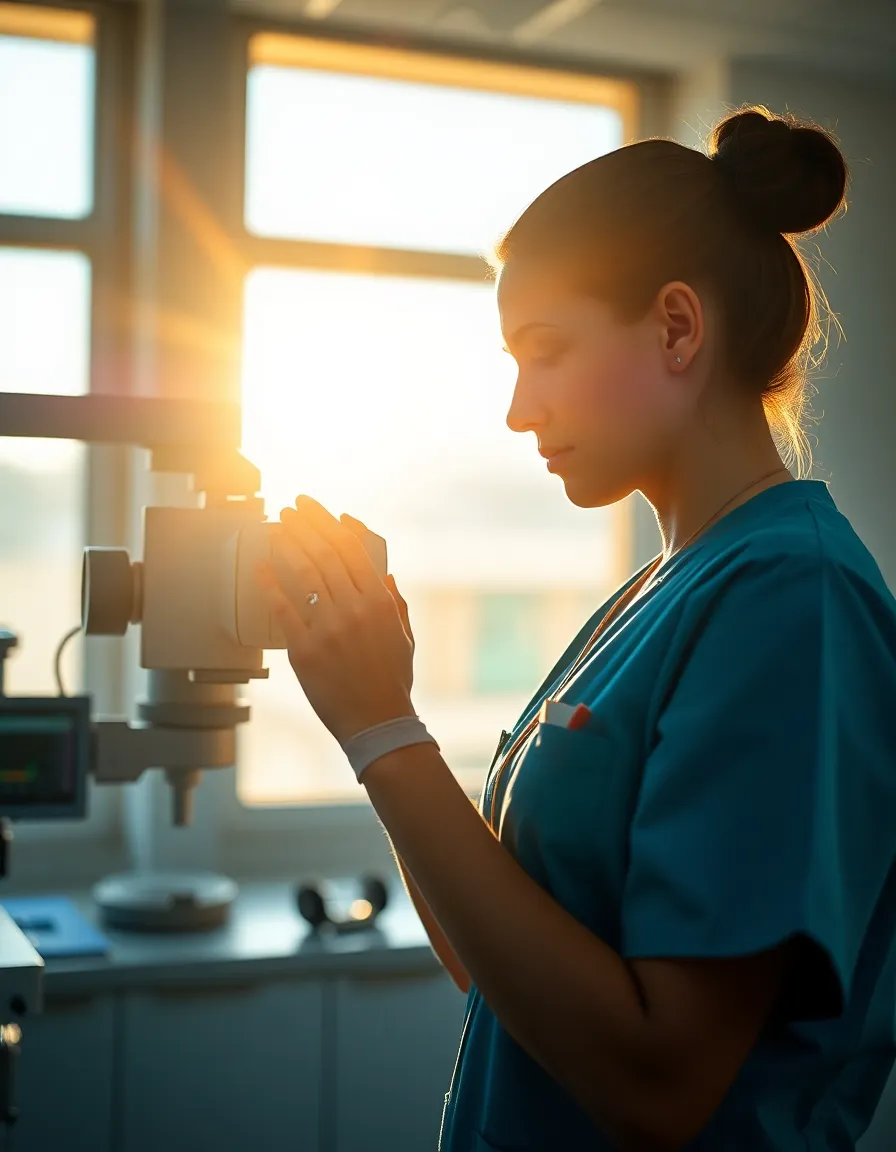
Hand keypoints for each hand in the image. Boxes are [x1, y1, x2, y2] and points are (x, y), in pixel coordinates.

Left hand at [254, 496, 415, 744]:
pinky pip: (284, 609)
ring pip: (304, 574)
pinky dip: (270, 584)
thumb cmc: (392, 682)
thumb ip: (396, 604)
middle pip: (325, 555)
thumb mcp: (404, 638)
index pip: (352, 550)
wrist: (377, 722)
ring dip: (288, 545)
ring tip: (277, 527)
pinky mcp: (305, 649)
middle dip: (305, 525)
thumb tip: (387, 575)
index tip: (316, 509)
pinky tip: (261, 567)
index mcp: (379, 603)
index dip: (331, 524)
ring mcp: (328, 628)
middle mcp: (354, 609)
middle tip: (290, 508)